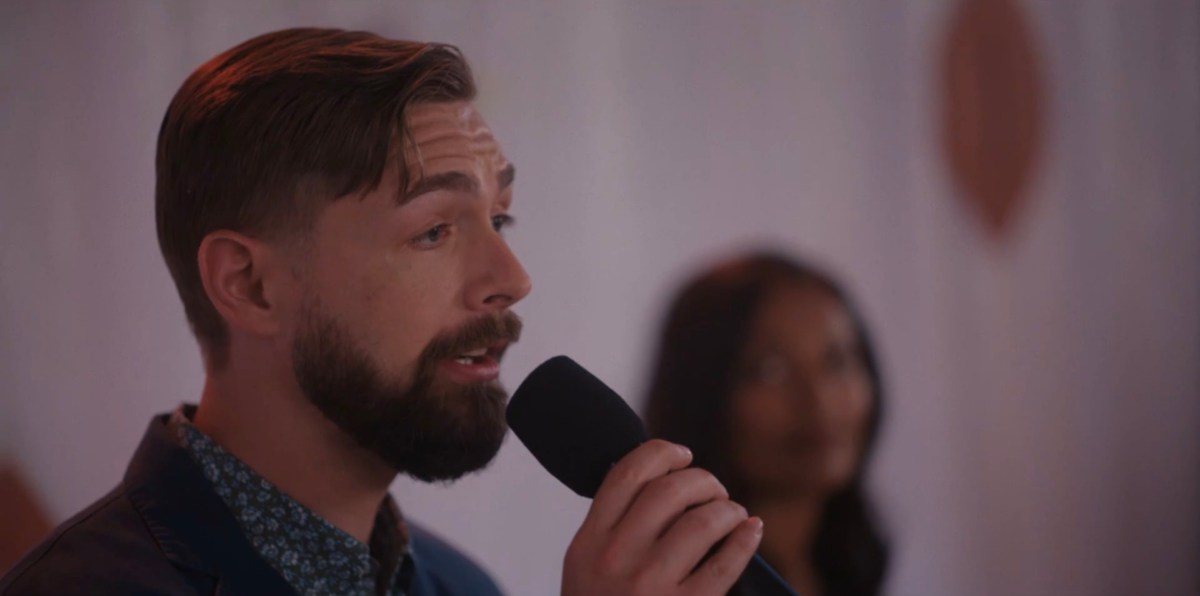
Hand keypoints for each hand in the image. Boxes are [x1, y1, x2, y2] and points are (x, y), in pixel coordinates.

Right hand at [561, 439, 762, 595]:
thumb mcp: (586, 570)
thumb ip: (611, 528)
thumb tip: (663, 480)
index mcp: (588, 543)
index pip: (626, 474)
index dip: (661, 453)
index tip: (682, 454)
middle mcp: (615, 559)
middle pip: (669, 490)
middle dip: (702, 480)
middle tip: (714, 491)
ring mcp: (649, 586)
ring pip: (702, 520)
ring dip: (727, 509)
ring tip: (733, 516)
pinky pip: (726, 562)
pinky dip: (745, 538)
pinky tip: (751, 530)